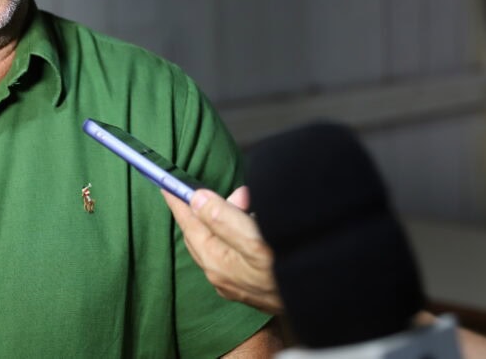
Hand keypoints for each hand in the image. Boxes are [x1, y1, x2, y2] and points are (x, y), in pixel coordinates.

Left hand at [163, 187, 281, 315]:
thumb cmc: (292, 273)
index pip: (189, 223)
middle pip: (201, 232)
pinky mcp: (249, 283)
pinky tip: (252, 226)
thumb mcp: (256, 241)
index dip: (177, 200)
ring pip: (218, 240)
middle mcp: (221, 274)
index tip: (165, 182)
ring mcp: (234, 281)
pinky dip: (235, 232)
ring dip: (225, 218)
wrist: (320, 302)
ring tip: (246, 204)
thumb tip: (197, 200)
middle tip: (218, 188)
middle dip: (205, 206)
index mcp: (217, 262)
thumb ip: (224, 218)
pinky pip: (232, 250)